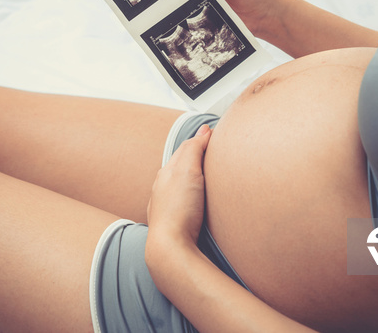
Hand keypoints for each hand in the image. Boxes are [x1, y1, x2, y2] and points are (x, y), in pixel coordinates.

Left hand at [146, 124, 211, 249]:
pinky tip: (199, 201)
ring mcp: (168, 207)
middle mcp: (164, 189)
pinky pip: (184, 203)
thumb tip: (203, 131)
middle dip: (195, 157)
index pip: (185, 149)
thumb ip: (193, 148)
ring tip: (207, 174)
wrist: (171, 248)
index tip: (214, 133)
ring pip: (181, 186)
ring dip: (193, 178)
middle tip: (212, 149)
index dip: (200, 139)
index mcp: (166, 173)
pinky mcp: (176, 223)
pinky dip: (192, 196)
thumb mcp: (186, 171)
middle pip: (181, 167)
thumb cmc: (177, 211)